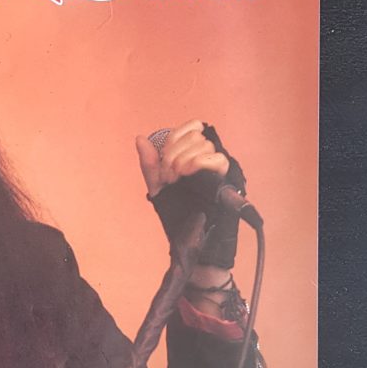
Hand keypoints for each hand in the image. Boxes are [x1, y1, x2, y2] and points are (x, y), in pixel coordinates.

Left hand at [135, 120, 246, 270]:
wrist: (187, 239)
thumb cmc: (177, 215)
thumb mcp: (158, 187)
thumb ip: (149, 164)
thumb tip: (140, 138)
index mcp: (194, 157)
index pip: (190, 128)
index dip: (174, 139)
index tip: (165, 164)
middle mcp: (208, 159)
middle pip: (195, 136)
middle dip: (174, 154)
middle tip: (169, 178)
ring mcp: (218, 169)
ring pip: (205, 144)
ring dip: (183, 160)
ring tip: (177, 180)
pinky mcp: (226, 179)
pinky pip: (218, 159)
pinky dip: (199, 162)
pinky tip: (187, 174)